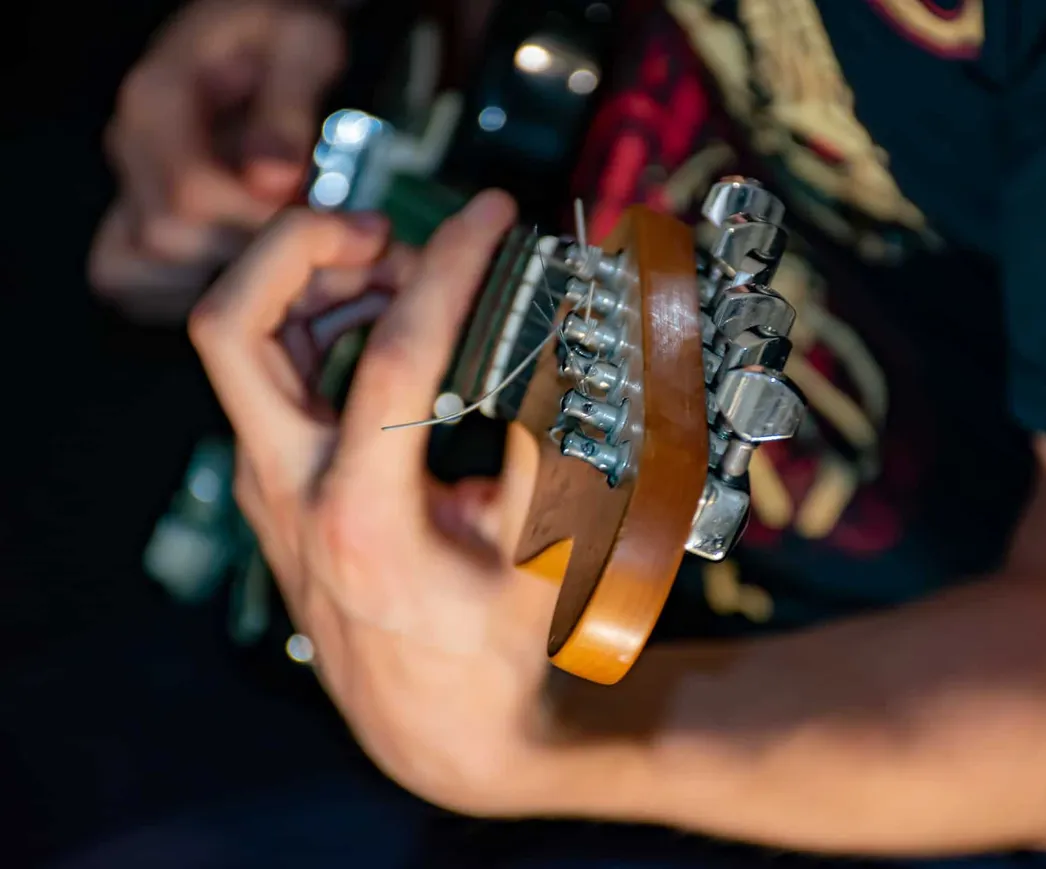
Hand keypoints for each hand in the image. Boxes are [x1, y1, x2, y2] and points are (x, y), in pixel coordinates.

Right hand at [90, 0, 344, 322]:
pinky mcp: (134, 217)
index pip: (189, 196)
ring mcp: (126, 185)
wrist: (261, 33)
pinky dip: (185, 293)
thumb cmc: (284, 34)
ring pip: (131, 272)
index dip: (262, 226)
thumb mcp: (305, 47)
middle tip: (320, 248)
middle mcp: (129, 148)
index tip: (329, 227)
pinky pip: (133, 283)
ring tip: (286, 262)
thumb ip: (288, 111)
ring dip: (214, 282)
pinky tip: (250, 276)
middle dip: (250, 256)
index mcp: (157, 100)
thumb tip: (275, 182)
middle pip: (164, 242)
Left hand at [188, 191, 562, 812]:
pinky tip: (389, 324)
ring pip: (244, 342)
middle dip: (300, 248)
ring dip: (316, 284)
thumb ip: (553, 439)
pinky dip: (321, 325)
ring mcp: (270, 487)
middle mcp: (291, 495)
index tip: (492, 217)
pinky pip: (274, 374)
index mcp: (362, 519)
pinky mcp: (276, 481)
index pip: (391, 353)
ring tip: (406, 275)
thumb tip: (569, 335)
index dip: (450, 267)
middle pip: (235, 328)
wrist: (433, 730)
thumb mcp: (543, 551)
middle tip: (386, 231)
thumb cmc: (489, 653)